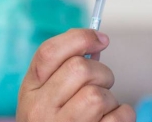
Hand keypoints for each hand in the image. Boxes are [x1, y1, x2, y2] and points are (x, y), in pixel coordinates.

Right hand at [17, 29, 134, 121]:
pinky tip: (108, 121)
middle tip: (101, 83)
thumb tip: (96, 41)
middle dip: (101, 72)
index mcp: (29, 91)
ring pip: (98, 94)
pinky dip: (122, 115)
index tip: (101, 38)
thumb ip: (62, 69)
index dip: (80, 38)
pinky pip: (119, 116)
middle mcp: (40, 111)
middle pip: (80, 68)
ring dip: (109, 98)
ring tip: (100, 109)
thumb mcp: (46, 96)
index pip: (49, 52)